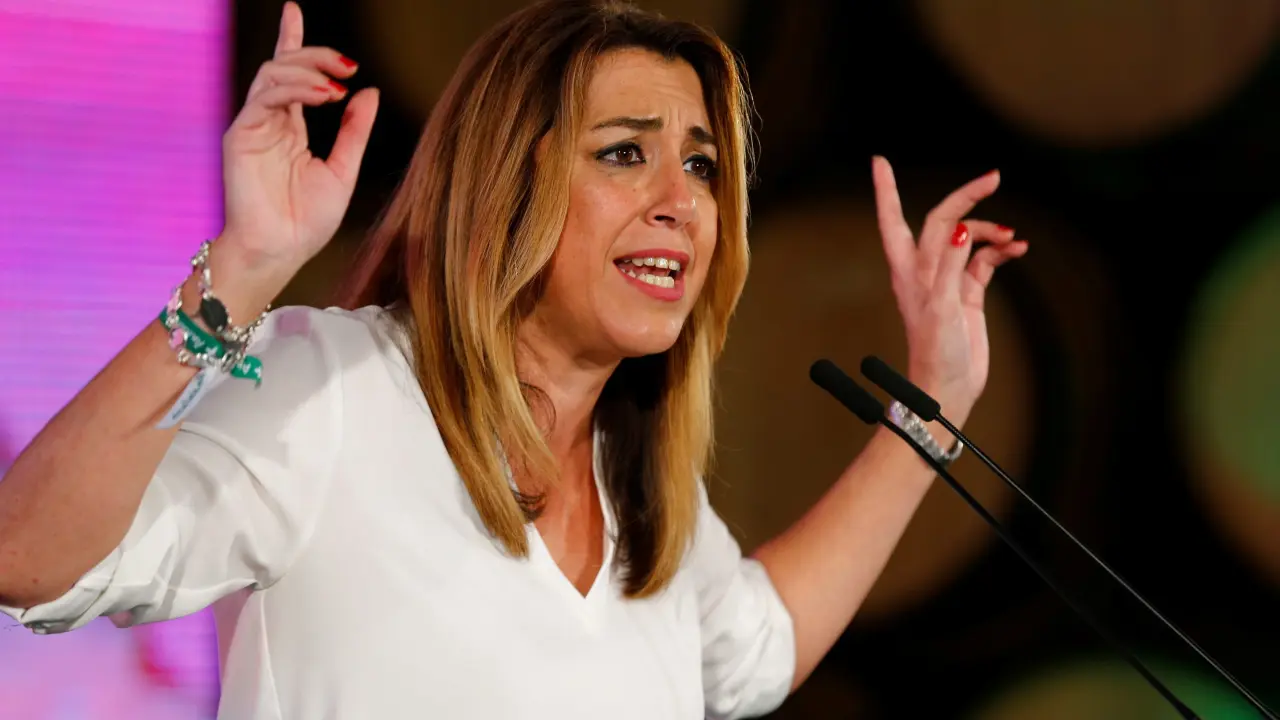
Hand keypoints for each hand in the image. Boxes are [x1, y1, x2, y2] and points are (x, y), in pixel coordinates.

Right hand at [219, 1, 378, 278]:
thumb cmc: (305, 222)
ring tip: (337, 84)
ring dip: (307, 70)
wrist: (280, 252)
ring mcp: (252, 126)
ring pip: (273, 74)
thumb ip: (354, 131)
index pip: (290, 74)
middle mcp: (268, 121)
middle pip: (284, 66)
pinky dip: (295, 89)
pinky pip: (264, 97)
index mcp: (289, 128)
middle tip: (347, 64)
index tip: (293, 9)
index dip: (293, 40)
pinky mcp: (240, 136)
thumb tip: (368, 91)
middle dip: (314, 54)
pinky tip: (324, 95)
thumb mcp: (343, 170)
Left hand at [871, 156, 1027, 420]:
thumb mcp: (941, 309)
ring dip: (991, 231)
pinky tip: (1018, 248)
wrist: (948, 390)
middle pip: (943, 221)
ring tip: (1014, 237)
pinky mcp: (968, 294)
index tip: (879, 160)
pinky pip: (985, 260)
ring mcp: (948, 280)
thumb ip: (951, 266)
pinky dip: (1001, 251)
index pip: (893, 220)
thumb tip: (961, 228)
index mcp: (909, 271)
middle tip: (994, 177)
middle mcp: (926, 271)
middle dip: (965, 197)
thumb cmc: (936, 355)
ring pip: (968, 238)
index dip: (886, 191)